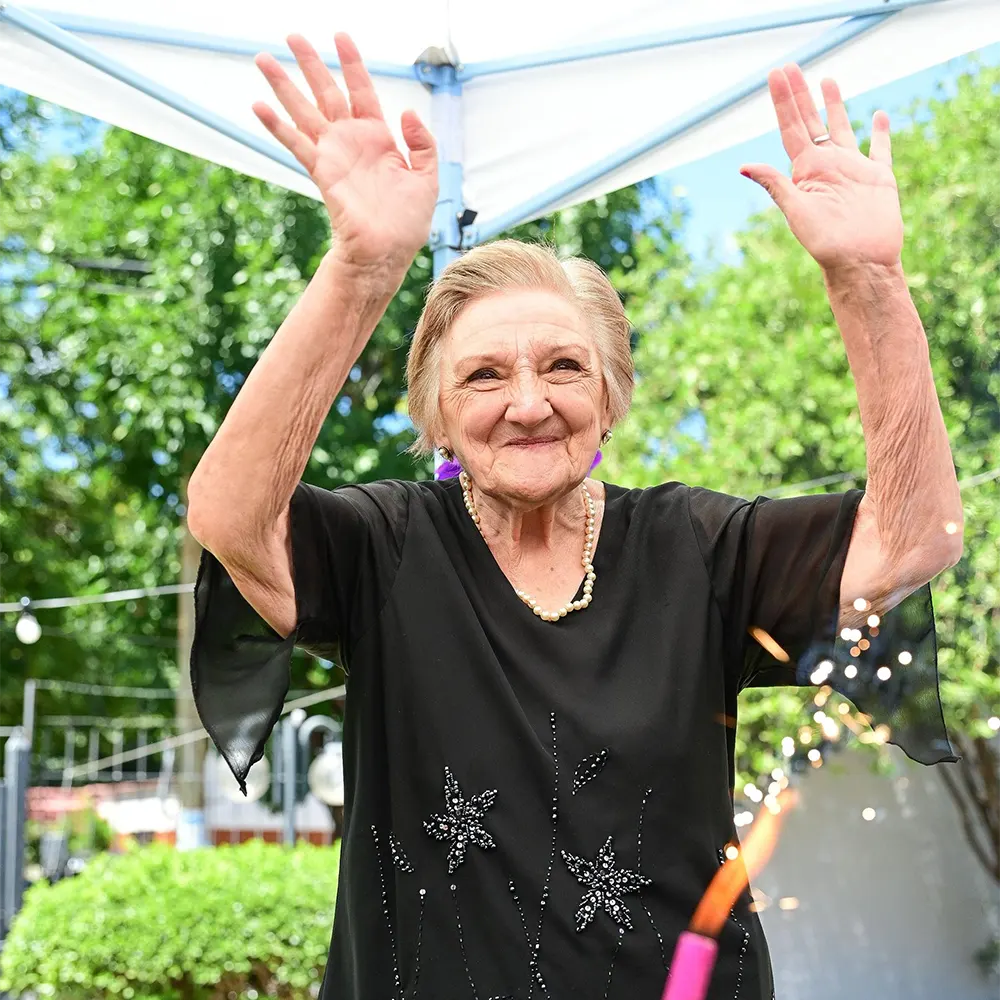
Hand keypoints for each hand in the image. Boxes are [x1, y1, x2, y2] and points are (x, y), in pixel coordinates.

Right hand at [252, 33, 437, 273]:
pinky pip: (296, 143)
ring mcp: (333, 154)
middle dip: (310, 63)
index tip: (340, 36)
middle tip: (292, 35)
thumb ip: (422, 144)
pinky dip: (277, 125)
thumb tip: (407, 112)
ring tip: (263, 59)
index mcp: (378, 137)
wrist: (388, 252)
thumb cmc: (408, 222)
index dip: (352, 63)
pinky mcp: (322, 172)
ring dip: (283, 85)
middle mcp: (351, 141)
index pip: (362, 90)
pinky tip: (258, 106)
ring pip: (304, 110)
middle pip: (326, 92)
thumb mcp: (427, 178)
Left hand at [740, 65, 902, 272]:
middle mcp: (827, 165)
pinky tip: (878, 115)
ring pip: (842, 128)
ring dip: (835, 105)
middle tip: (791, 67)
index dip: (783, 100)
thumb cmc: (826, 243)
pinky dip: (880, 132)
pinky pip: (879, 149)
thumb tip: (743, 165)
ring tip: (827, 80)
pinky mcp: (879, 178)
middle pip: (811, 121)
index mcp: (806, 170)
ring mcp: (853, 169)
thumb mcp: (797, 210)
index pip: (791, 127)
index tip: (776, 74)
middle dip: (800, 94)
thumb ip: (775, 184)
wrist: (861, 263)